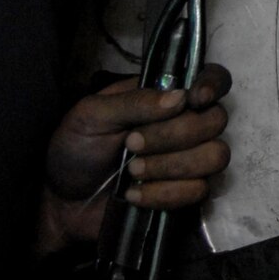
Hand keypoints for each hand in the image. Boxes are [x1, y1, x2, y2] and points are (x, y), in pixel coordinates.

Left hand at [37, 63, 231, 252]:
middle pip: (216, 120)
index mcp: (165, 96)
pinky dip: (164, 194)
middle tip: (131, 144)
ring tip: (132, 171)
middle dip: (175, 135)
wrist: (62, 201)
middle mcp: (186, 124)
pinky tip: (134, 195)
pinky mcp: (187, 193)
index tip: (194, 100)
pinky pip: (199, 191)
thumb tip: (180, 97)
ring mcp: (191, 160)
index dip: (213, 85)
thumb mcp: (91, 115)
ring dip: (171, 166)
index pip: (213, 79)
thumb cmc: (75, 148)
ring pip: (216, 156)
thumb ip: (134, 102)